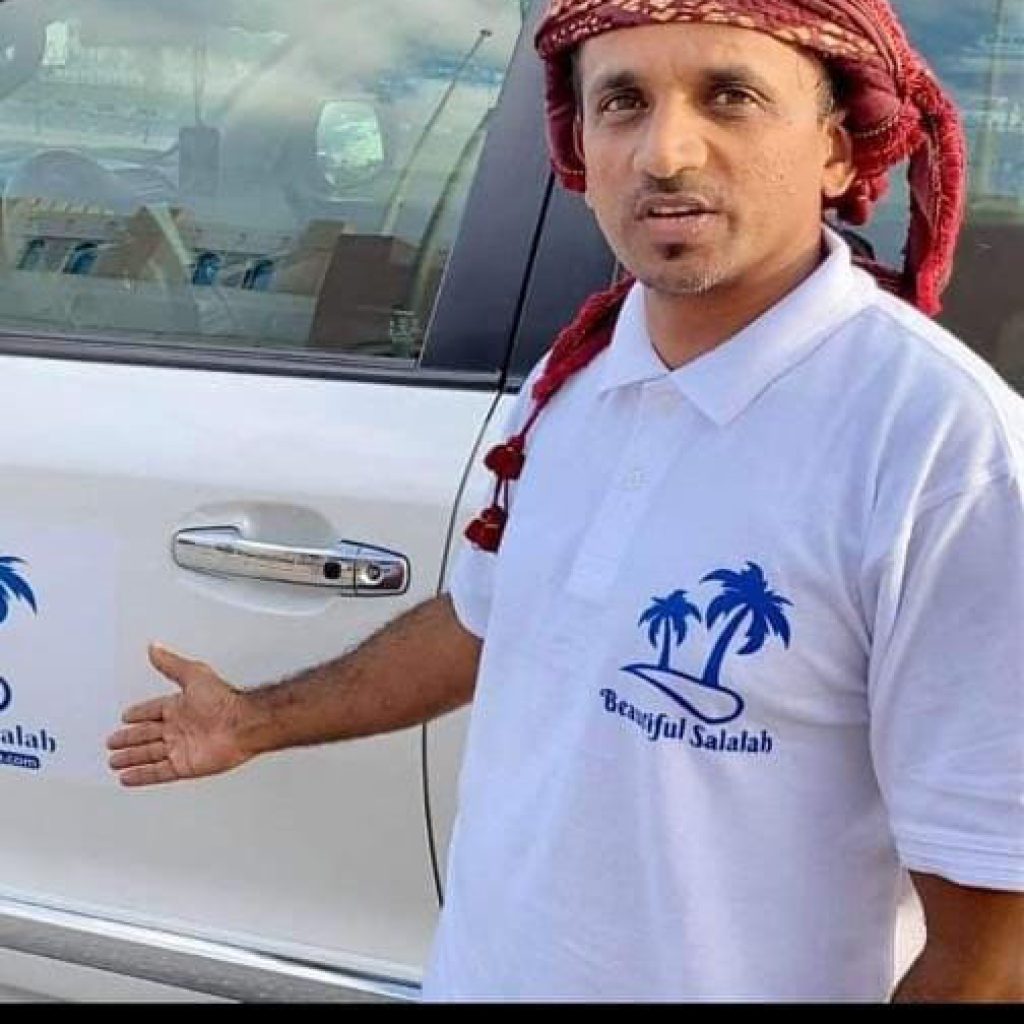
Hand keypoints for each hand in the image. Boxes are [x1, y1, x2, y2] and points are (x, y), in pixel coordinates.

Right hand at [107, 643, 252, 786]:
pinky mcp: (184, 766)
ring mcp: (181, 748)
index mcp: (180, 706)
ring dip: (131, 758)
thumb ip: (171, 663)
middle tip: (113, 741)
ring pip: (148, 754)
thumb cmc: (224, 700)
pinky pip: (157, 773)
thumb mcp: (194, 674)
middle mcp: (179, 727)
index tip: (126, 717)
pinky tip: (128, 777)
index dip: (139, 714)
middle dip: (129, 738)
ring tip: (114, 761)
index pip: (153, 711)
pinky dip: (141, 776)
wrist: (242, 725)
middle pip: (147, 735)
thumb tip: (155, 648)